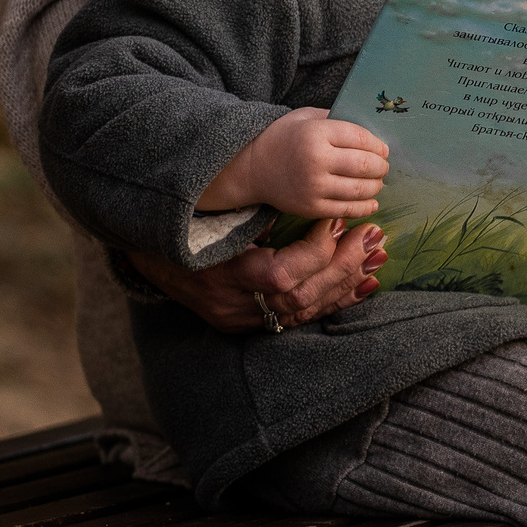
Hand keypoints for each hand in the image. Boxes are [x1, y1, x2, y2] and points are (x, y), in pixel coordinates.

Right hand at [128, 218, 387, 334]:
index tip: (337, 220)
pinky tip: (363, 286)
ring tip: (376, 257)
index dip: (315, 251)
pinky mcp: (247, 326)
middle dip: (341, 267)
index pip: (280, 276)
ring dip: (344, 284)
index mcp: (222, 276)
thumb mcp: (218, 215)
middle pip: (299, 298)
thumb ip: (261, 214)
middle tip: (372, 237)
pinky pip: (298, 319)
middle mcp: (233, 306)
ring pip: (303, 312)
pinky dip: (333, 301)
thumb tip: (312, 200)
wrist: (150, 256)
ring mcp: (240, 320)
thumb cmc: (188, 225)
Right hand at [196, 106, 389, 216]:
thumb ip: (336, 118)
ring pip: (360, 189)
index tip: (384, 149)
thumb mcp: (306, 117)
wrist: (251, 167)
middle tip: (383, 166)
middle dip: (381, 166)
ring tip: (377, 182)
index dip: (378, 145)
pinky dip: (365, 207)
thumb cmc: (283, 137)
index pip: (361, 138)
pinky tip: (372, 202)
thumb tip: (370, 127)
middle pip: (365, 165)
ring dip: (376, 186)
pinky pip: (346, 209)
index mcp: (316, 133)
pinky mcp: (310, 208)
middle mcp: (316, 161)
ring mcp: (313, 187)